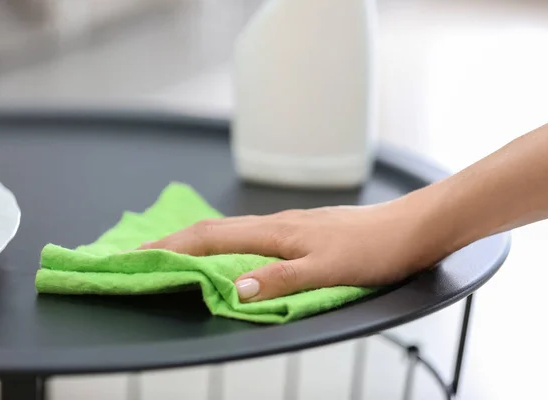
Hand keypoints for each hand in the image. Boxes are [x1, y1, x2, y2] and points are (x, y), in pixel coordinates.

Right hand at [138, 190, 449, 301]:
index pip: (211, 238)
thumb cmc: (374, 248)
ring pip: (231, 230)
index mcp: (277, 233)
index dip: (172, 247)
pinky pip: (249, 235)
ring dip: (197, 241)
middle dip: (173, 241)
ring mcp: (289, 226)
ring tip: (172, 252)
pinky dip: (225, 243)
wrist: (410, 227)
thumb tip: (235, 291)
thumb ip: (282, 280)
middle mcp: (277, 224)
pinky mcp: (302, 232)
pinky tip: (227, 252)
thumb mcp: (329, 271)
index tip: (137, 256)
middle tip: (141, 254)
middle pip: (214, 229)